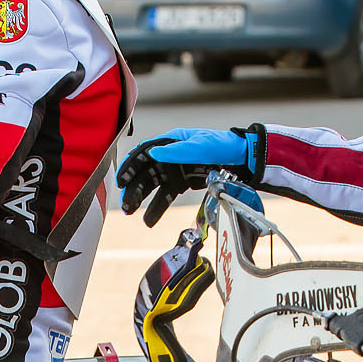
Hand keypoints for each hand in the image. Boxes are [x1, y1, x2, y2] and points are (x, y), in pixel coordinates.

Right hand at [115, 128, 262, 225]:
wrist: (241, 159)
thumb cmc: (222, 146)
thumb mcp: (200, 146)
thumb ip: (177, 150)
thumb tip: (152, 152)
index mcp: (170, 141)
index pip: (143, 153)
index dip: (130, 166)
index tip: (120, 181)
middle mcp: (168, 155)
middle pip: (145, 172)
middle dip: (133, 187)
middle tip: (125, 204)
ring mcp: (175, 169)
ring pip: (152, 185)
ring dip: (141, 198)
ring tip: (131, 212)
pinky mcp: (183, 182)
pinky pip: (166, 195)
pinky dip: (157, 207)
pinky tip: (149, 221)